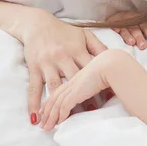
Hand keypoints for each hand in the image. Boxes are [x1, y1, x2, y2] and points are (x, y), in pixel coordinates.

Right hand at [17, 9, 107, 124]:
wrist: (38, 24)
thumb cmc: (64, 32)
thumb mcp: (84, 35)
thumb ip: (98, 47)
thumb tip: (113, 58)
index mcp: (76, 49)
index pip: (90, 69)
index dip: (98, 82)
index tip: (107, 97)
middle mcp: (62, 57)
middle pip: (74, 80)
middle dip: (82, 96)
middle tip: (91, 112)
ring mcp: (47, 63)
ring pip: (54, 87)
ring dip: (59, 104)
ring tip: (64, 120)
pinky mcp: (34, 68)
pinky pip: (34, 88)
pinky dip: (34, 103)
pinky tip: (36, 117)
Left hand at [39, 50, 121, 130]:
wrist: (112, 62)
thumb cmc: (110, 64)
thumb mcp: (99, 70)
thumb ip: (95, 78)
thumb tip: (99, 88)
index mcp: (75, 73)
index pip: (60, 88)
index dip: (51, 99)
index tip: (46, 108)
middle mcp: (71, 79)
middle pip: (55, 95)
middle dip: (47, 109)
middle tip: (42, 120)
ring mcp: (72, 85)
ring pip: (57, 102)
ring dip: (51, 116)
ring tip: (46, 127)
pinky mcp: (76, 92)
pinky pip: (64, 106)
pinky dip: (60, 115)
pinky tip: (59, 122)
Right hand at [107, 11, 146, 49]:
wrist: (116, 16)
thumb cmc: (135, 22)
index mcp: (143, 19)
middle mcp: (134, 20)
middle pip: (140, 27)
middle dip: (143, 35)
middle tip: (145, 45)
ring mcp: (124, 22)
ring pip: (128, 29)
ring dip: (131, 35)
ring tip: (133, 43)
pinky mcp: (114, 25)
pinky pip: (116, 29)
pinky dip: (119, 33)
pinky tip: (120, 37)